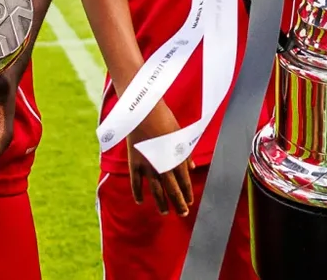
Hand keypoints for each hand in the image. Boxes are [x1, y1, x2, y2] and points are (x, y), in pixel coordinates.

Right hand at [127, 100, 195, 215]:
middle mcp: (163, 165)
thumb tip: (192, 167)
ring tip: (165, 212)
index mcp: (176, 158)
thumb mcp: (180, 134)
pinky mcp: (134, 162)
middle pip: (172, 190)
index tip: (190, 203)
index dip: (187, 194)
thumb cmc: (164, 119)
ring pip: (156, 190)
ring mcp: (148, 165)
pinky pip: (136, 182)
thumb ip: (185, 153)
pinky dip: (137, 193)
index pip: (184, 182)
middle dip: (179, 204)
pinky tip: (140, 202)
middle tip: (183, 214)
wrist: (144, 110)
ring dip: (161, 203)